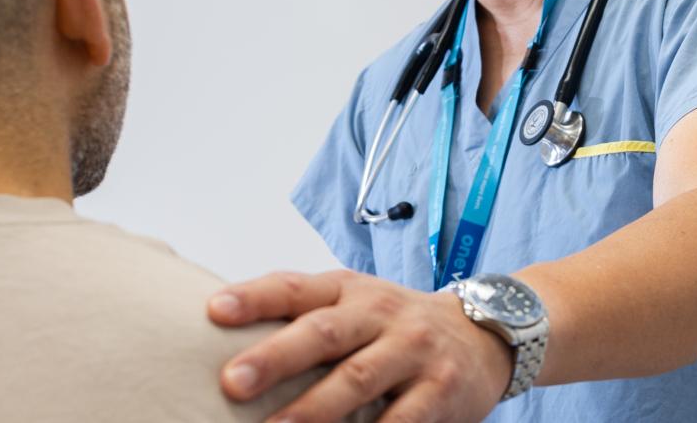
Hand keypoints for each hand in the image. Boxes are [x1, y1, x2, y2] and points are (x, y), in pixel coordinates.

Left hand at [208, 270, 512, 422]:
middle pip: (324, 333)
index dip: (254, 297)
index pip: (295, 287)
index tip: (213, 311)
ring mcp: (412, 351)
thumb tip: (224, 327)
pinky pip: (403, 420)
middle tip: (232, 382)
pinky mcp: (440, 391)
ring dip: (314, 409)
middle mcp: (379, 314)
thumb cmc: (395, 323)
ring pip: (359, 379)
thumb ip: (302, 312)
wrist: (483, 333)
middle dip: (276, 357)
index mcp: (348, 291)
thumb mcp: (354, 302)